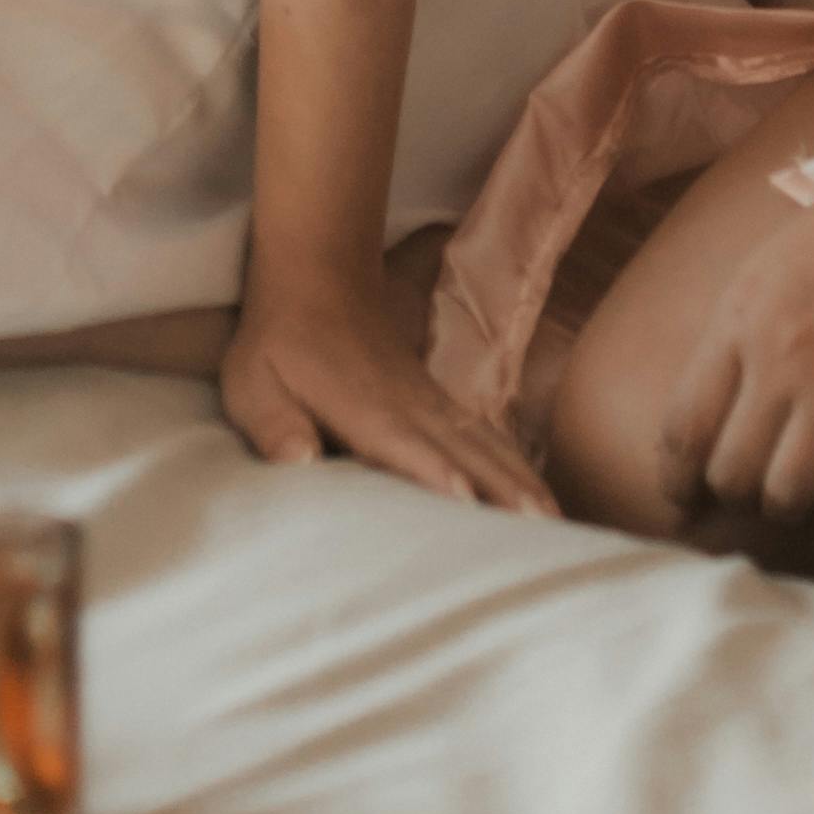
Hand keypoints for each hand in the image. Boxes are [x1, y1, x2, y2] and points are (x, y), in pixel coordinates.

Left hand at [224, 270, 559, 517]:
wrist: (318, 279)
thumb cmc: (280, 343)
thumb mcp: (254, 384)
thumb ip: (275, 424)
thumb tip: (301, 459)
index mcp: (365, 407)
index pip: (405, 444)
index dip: (434, 472)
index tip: (466, 501)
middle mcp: (409, 406)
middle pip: (465, 451)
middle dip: (504, 491)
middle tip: (547, 534)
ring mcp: (430, 402)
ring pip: (485, 445)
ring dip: (522, 482)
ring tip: (559, 524)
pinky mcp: (437, 403)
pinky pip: (485, 437)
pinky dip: (516, 464)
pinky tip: (538, 493)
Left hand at [655, 125, 813, 531]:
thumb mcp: (758, 275)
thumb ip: (727, 346)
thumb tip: (703, 425)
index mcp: (739, 323)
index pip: (685, 429)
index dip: (675, 478)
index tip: (680, 494)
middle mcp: (783, 362)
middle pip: (732, 473)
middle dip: (727, 495)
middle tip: (739, 490)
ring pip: (789, 496)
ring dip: (780, 506)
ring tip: (785, 492)